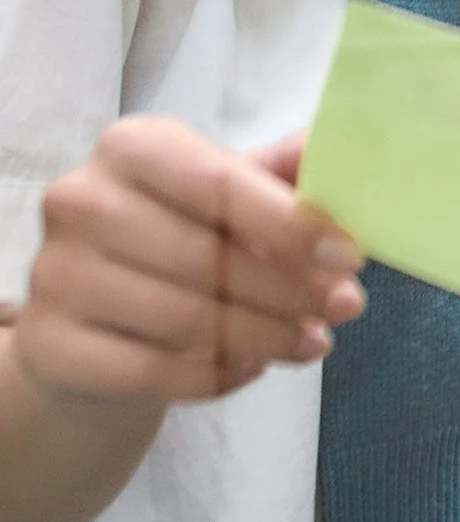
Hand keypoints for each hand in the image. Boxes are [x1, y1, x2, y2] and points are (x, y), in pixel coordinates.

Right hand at [12, 120, 364, 411]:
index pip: (223, 185)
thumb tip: (348, 152)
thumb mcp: (228, 188)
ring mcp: (54, 276)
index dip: (293, 225)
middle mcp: (82, 201)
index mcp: (133, 146)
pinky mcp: (44, 345)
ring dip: (267, 336)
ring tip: (314, 342)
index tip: (351, 257)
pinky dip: (216, 375)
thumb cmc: (180, 232)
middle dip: (291, 290)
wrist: (93, 311)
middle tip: (347, 308)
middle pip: (208, 257)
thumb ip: (284, 171)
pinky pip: (150, 372)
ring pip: (186, 319)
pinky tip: (256, 367)